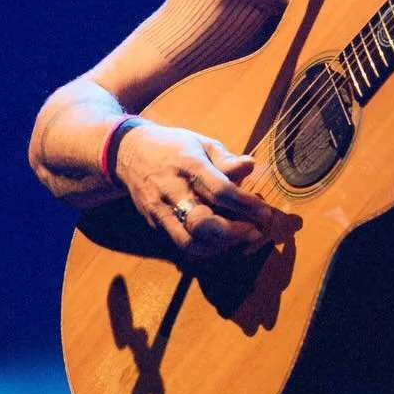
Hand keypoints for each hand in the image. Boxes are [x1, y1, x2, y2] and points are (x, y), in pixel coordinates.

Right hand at [113, 122, 296, 258]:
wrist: (128, 153)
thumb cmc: (173, 147)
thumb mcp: (200, 142)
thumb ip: (225, 158)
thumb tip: (250, 165)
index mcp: (187, 164)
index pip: (220, 190)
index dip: (246, 205)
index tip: (266, 213)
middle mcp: (171, 189)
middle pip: (201, 222)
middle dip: (232, 232)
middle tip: (254, 232)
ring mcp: (160, 209)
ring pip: (188, 241)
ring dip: (218, 247)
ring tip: (239, 240)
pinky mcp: (154, 223)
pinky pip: (180, 246)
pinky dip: (204, 250)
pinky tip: (221, 244)